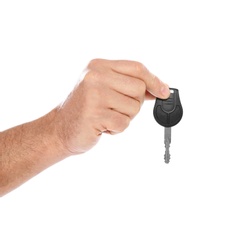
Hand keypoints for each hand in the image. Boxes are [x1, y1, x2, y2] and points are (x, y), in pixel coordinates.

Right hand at [54, 59, 169, 154]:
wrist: (60, 129)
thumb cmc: (86, 109)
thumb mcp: (105, 89)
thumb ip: (129, 85)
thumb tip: (160, 88)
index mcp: (99, 66)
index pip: (137, 68)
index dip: (154, 81)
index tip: (164, 92)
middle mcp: (95, 76)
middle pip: (139, 89)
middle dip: (134, 104)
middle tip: (115, 109)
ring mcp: (94, 95)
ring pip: (134, 108)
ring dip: (124, 117)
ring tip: (106, 117)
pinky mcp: (95, 115)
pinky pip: (124, 123)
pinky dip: (117, 129)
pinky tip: (102, 126)